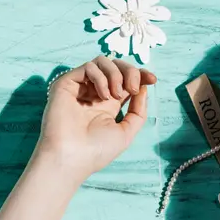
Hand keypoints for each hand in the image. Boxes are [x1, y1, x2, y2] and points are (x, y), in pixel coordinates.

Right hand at [37, 56, 156, 178]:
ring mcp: (80, 88)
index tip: (152, 79)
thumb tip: (144, 88)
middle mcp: (94, 93)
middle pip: (116, 66)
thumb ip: (138, 111)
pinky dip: (101, 78)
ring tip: (116, 94)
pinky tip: (102, 96)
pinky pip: (89, 67)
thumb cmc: (96, 151)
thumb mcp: (127, 132)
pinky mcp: (66, 83)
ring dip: (116, 74)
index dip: (140, 75)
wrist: (71, 157)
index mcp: (108, 104)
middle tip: (133, 87)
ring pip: (102, 62)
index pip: (126, 80)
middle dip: (131, 71)